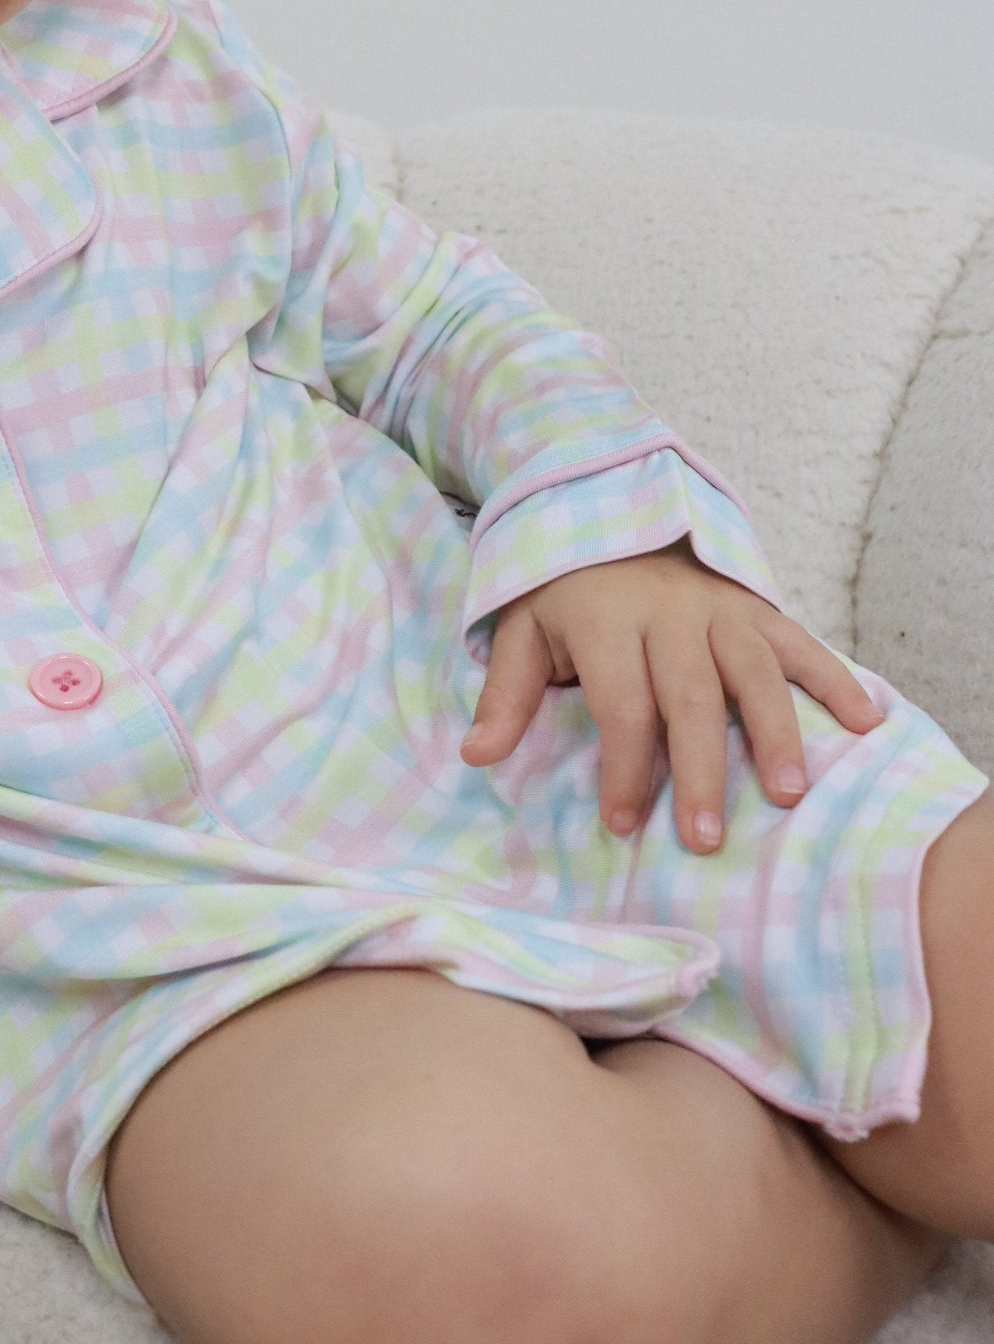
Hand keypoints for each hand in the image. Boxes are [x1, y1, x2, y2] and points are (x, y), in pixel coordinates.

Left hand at [462, 540, 882, 854]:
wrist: (606, 506)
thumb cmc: (564, 593)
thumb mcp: (522, 632)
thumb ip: (506, 695)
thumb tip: (477, 757)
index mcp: (606, 621)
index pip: (620, 703)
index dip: (622, 766)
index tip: (622, 822)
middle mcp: (669, 612)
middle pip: (689, 697)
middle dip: (698, 769)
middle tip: (704, 836)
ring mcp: (720, 607)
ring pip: (753, 671)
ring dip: (774, 732)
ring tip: (788, 794)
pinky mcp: (756, 605)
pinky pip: (801, 641)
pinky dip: (836, 680)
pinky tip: (866, 722)